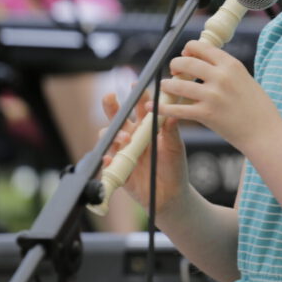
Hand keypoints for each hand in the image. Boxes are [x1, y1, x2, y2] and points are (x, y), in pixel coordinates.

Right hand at [100, 91, 189, 214]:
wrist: (171, 195)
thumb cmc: (174, 167)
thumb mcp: (175, 147)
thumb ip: (171, 131)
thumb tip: (172, 114)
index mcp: (147, 127)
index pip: (140, 107)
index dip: (137, 96)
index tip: (136, 86)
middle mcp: (132, 136)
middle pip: (118, 118)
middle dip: (112, 106)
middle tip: (110, 97)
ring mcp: (123, 151)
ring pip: (109, 136)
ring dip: (114, 134)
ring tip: (125, 138)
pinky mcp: (117, 168)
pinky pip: (107, 161)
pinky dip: (106, 157)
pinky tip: (109, 157)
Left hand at [161, 40, 281, 152]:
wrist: (265, 132)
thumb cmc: (258, 108)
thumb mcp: (245, 79)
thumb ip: (225, 70)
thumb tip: (204, 62)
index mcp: (231, 64)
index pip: (201, 47)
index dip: (188, 49)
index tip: (185, 55)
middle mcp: (221, 77)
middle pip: (186, 62)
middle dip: (175, 65)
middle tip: (174, 72)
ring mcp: (212, 96)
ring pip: (177, 84)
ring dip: (167, 85)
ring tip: (165, 87)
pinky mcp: (206, 114)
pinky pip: (177, 109)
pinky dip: (163, 108)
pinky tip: (155, 108)